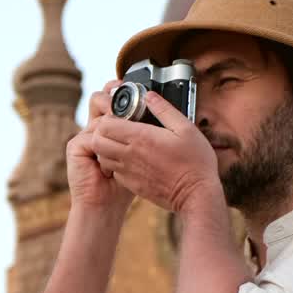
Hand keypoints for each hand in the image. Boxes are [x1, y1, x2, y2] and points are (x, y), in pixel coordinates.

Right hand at [66, 80, 136, 215]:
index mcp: (112, 128)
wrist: (106, 206)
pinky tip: (110, 157)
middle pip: (100, 99)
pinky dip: (102, 144)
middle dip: (112, 98)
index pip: (112, 99)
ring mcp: (85, 137)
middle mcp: (96, 129)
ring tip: (123, 132)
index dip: (118, 91)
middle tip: (124, 102)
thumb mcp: (142, 155)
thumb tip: (153, 105)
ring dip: (112, 124)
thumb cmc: (126, 184)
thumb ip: (145, 132)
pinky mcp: (76, 147)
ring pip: (98, 117)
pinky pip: (90, 135)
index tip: (127, 85)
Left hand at [91, 92, 224, 214]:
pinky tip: (132, 160)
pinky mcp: (132, 185)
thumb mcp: (186, 128)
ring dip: (107, 148)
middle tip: (117, 128)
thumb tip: (149, 96)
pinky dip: (116, 164)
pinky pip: (114, 171)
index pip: (105, 124)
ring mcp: (129, 172)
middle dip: (102, 131)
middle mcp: (130, 155)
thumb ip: (165, 109)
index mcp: (141, 138)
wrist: (195, 196)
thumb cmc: (195, 162)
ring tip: (123, 143)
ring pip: (102, 157)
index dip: (109, 116)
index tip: (121, 115)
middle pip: (97, 140)